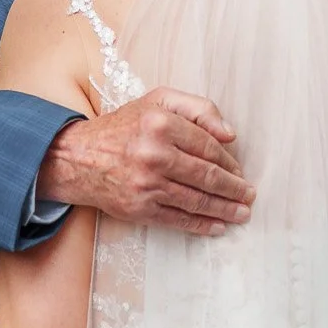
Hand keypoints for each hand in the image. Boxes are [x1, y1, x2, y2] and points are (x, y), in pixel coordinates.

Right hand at [35, 87, 252, 234]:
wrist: (77, 157)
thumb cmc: (123, 127)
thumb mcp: (157, 101)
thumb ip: (197, 108)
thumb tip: (230, 135)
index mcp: (160, 123)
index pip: (208, 145)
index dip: (228, 161)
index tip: (239, 170)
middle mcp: (154, 154)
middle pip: (207, 176)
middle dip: (234, 188)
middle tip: (249, 195)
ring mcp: (146, 184)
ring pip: (196, 200)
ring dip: (224, 209)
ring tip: (241, 213)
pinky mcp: (139, 208)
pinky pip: (178, 219)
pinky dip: (201, 225)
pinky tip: (217, 226)